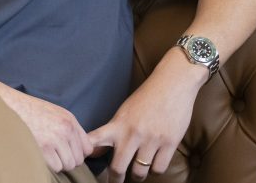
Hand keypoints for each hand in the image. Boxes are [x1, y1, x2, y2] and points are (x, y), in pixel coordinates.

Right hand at [0, 79, 91, 172]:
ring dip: (57, 164)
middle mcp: (66, 129)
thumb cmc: (28, 111)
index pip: (87, 148)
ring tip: (46, 153)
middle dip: (66, 160)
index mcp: (70, 120)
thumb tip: (76, 148)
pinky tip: (39, 154)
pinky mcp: (44, 148)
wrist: (10, 106)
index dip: (77, 153)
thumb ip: (67, 128)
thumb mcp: (54, 113)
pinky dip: (48, 165)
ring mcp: (56, 138)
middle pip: (78, 159)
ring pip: (67, 165)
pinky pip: (56, 167)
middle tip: (53, 154)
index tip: (67, 153)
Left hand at [87, 50, 203, 182]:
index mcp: (118, 124)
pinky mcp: (169, 142)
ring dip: (138, 175)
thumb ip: (112, 132)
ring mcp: (151, 139)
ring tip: (139, 171)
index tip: (82, 162)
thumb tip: (95, 153)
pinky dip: (156, 169)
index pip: (94, 141)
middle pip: (117, 168)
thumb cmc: (147, 97)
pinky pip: (158, 168)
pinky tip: (155, 162)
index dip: (86, 154)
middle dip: (115, 179)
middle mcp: (132, 133)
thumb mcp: (125, 111)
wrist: (173, 83)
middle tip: (116, 181)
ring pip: (139, 172)